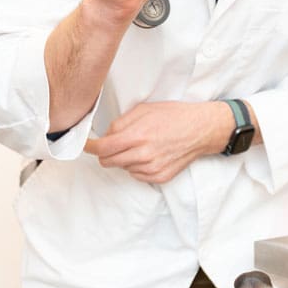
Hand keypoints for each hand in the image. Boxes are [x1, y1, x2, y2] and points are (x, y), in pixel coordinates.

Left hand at [85, 100, 232, 183]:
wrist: (201, 130)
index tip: (86, 146)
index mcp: (137, 136)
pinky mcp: (161, 176)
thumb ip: (120, 124)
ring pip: (123, 168)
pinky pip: (137, 175)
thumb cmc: (174, 116)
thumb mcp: (143, 110)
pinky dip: (137, 167)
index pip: (102, 148)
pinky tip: (148, 155)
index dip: (90, 148)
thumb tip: (106, 136)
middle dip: (106, 153)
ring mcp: (153, 168)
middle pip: (109, 161)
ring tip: (139, 146)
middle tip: (113, 144)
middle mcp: (144, 155)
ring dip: (124, 159)